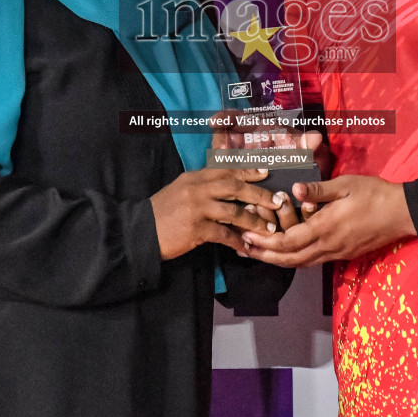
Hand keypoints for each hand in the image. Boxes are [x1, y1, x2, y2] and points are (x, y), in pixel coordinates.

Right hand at [150, 166, 286, 260]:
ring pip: (233, 211)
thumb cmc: (162, 213)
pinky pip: (224, 234)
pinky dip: (238, 242)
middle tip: (277, 200)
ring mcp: (196, 208)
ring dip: (254, 221)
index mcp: (194, 177)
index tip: (265, 171)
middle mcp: (197, 189)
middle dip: (259, 193)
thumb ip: (202, 187)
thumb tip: (227, 188)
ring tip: (268, 228)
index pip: (225, 169)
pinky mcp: (196, 229)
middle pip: (234, 186)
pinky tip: (247, 248)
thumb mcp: (180, 191)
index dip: (247, 170)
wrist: (140, 232)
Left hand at [240, 175, 416, 266]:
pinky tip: (287, 253)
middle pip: (290, 259)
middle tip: (244, 250)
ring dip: (278, 260)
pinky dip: (295, 259)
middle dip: (265, 256)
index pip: (289, 242)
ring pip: (301, 264)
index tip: (246, 237)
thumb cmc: (375, 195)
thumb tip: (295, 189)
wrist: (403, 214)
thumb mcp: (346, 185)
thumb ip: (319, 190)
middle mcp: (328, 245)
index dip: (265, 243)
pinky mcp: (343, 254)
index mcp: (326, 227)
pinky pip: (313, 261)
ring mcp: (336, 253)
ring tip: (260, 254)